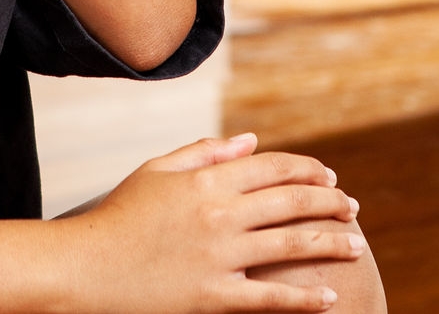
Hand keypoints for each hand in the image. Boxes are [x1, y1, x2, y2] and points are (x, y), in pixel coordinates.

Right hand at [60, 134, 365, 311]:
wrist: (82, 268)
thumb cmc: (116, 218)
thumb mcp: (156, 171)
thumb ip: (204, 151)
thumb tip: (250, 140)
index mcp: (206, 179)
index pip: (272, 167)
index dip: (307, 170)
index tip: (328, 177)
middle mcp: (219, 213)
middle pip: (291, 201)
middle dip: (330, 203)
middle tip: (352, 209)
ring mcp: (218, 255)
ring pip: (291, 243)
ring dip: (330, 243)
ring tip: (356, 246)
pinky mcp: (213, 295)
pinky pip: (270, 297)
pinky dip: (304, 298)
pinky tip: (330, 297)